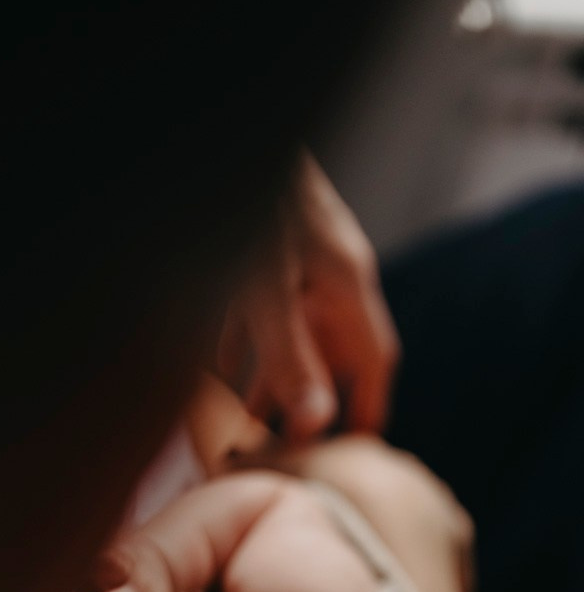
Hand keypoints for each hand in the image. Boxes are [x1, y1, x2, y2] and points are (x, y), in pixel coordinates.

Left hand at [218, 149, 399, 442]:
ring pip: (292, 334)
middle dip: (314, 401)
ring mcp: (297, 261)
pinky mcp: (263, 250)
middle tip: (294, 451)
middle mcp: (329, 274)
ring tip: (248, 426)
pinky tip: (217, 368)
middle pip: (332, 351)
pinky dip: (242, 345)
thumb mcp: (266, 290)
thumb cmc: (256, 205)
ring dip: (272, 379)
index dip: (370, 406)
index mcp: (347, 283)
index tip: (361, 450)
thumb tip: (315, 422)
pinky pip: (258, 311)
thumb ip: (288, 355)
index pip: (374, 358)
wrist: (228, 139)